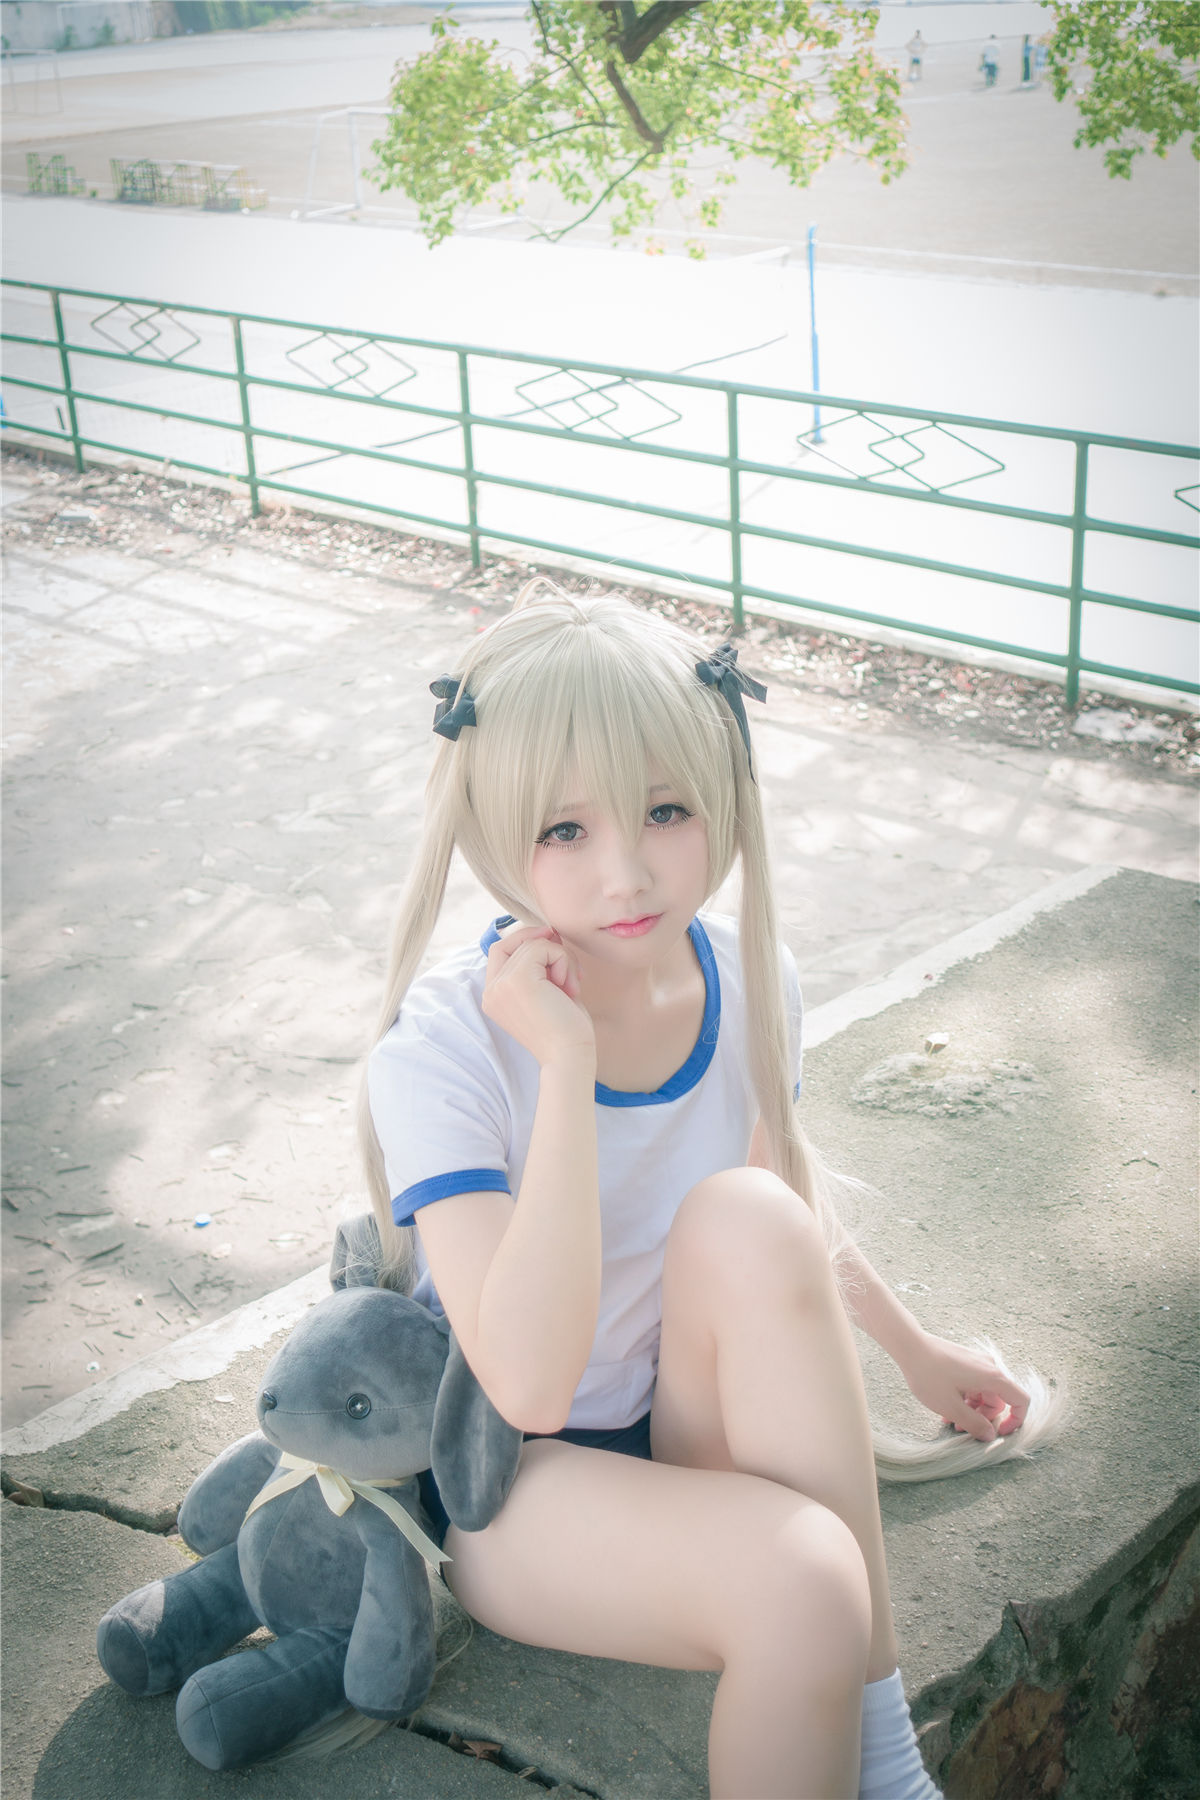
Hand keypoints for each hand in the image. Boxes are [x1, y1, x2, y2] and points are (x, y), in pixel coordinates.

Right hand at [482, 926, 595, 1068]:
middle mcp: (491, 990)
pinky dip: (563, 960)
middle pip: (513, 942)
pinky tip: (570, 988)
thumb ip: (539, 967)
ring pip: (533, 943)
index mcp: (494, 996)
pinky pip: (542, 947)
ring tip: (572, 986)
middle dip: (546, 946)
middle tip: (570, 967)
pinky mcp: (517, 980)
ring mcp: (501, 985)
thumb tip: (548, 932)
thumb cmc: (565, 1029)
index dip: (524, 939)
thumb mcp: (546, 993)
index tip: (553, 943)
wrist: (570, 1056)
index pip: (499, 950)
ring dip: (562, 958)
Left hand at [902, 1332, 1028, 1442]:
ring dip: (971, 1410)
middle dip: (983, 1418)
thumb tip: (990, 1436)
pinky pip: (973, 1385)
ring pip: (984, 1394)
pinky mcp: (965, 1361)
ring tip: (949, 1420)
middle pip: (999, 1400)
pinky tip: (945, 1407)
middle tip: (960, 1428)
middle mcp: (989, 1367)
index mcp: (993, 1377)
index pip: (1021, 1401)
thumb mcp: (951, 1407)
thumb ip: (974, 1424)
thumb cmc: (929, 1375)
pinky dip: (965, 1398)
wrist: (909, 1345)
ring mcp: (977, 1362)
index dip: (1015, 1421)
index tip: (999, 1433)